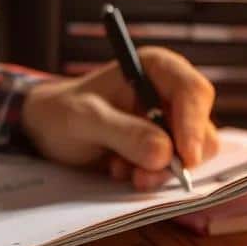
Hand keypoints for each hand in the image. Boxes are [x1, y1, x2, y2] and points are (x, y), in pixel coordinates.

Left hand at [21, 46, 217, 189]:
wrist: (45, 130)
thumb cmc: (61, 112)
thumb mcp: (84, 120)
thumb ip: (123, 133)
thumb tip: (164, 153)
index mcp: (156, 68)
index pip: (194, 92)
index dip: (194, 125)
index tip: (184, 157)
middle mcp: (170, 92)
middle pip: (201, 127)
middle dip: (175, 157)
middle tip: (142, 177)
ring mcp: (170, 121)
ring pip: (192, 153)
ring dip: (160, 170)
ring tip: (120, 170)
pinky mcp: (165, 146)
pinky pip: (176, 167)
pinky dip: (152, 175)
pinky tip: (120, 170)